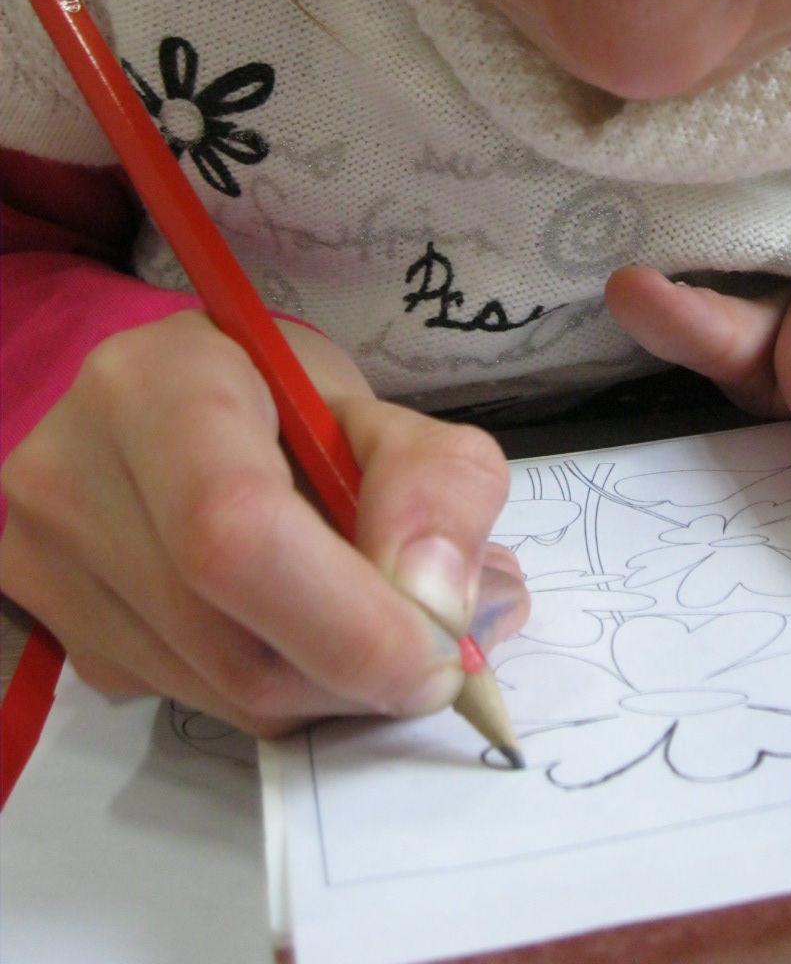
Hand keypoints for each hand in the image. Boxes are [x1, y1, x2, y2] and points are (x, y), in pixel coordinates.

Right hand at [0, 311, 527, 734]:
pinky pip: (197, 704)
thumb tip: (441, 609)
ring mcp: (48, 568)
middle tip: (434, 648)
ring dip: (326, 684)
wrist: (179, 408)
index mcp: (153, 387)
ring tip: (373, 618)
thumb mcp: (380, 409)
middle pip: (230, 641)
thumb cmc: (282, 399)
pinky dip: (277, 688)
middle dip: (358, 667)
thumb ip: (439, 483)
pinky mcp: (63, 637)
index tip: (439, 650)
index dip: (349, 619)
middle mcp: (70, 478)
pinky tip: (297, 625)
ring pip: (221, 695)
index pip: (235, 532)